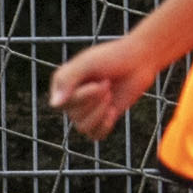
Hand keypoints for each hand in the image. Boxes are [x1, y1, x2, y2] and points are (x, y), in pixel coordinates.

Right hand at [48, 34, 165, 139]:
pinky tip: (113, 111)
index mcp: (63, 84)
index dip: (81, 97)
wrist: (138, 61)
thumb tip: (54, 105)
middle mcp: (71, 98)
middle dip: (94, 101)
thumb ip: (67, 80)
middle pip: (74, 116)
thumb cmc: (112, 58)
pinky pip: (95, 135)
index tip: (99, 82)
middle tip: (108, 83)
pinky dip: (104, 126)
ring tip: (110, 96)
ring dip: (100, 113)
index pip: (61, 104)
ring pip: (83, 127)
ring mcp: (86, 110)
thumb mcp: (86, 63)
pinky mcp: (102, 118)